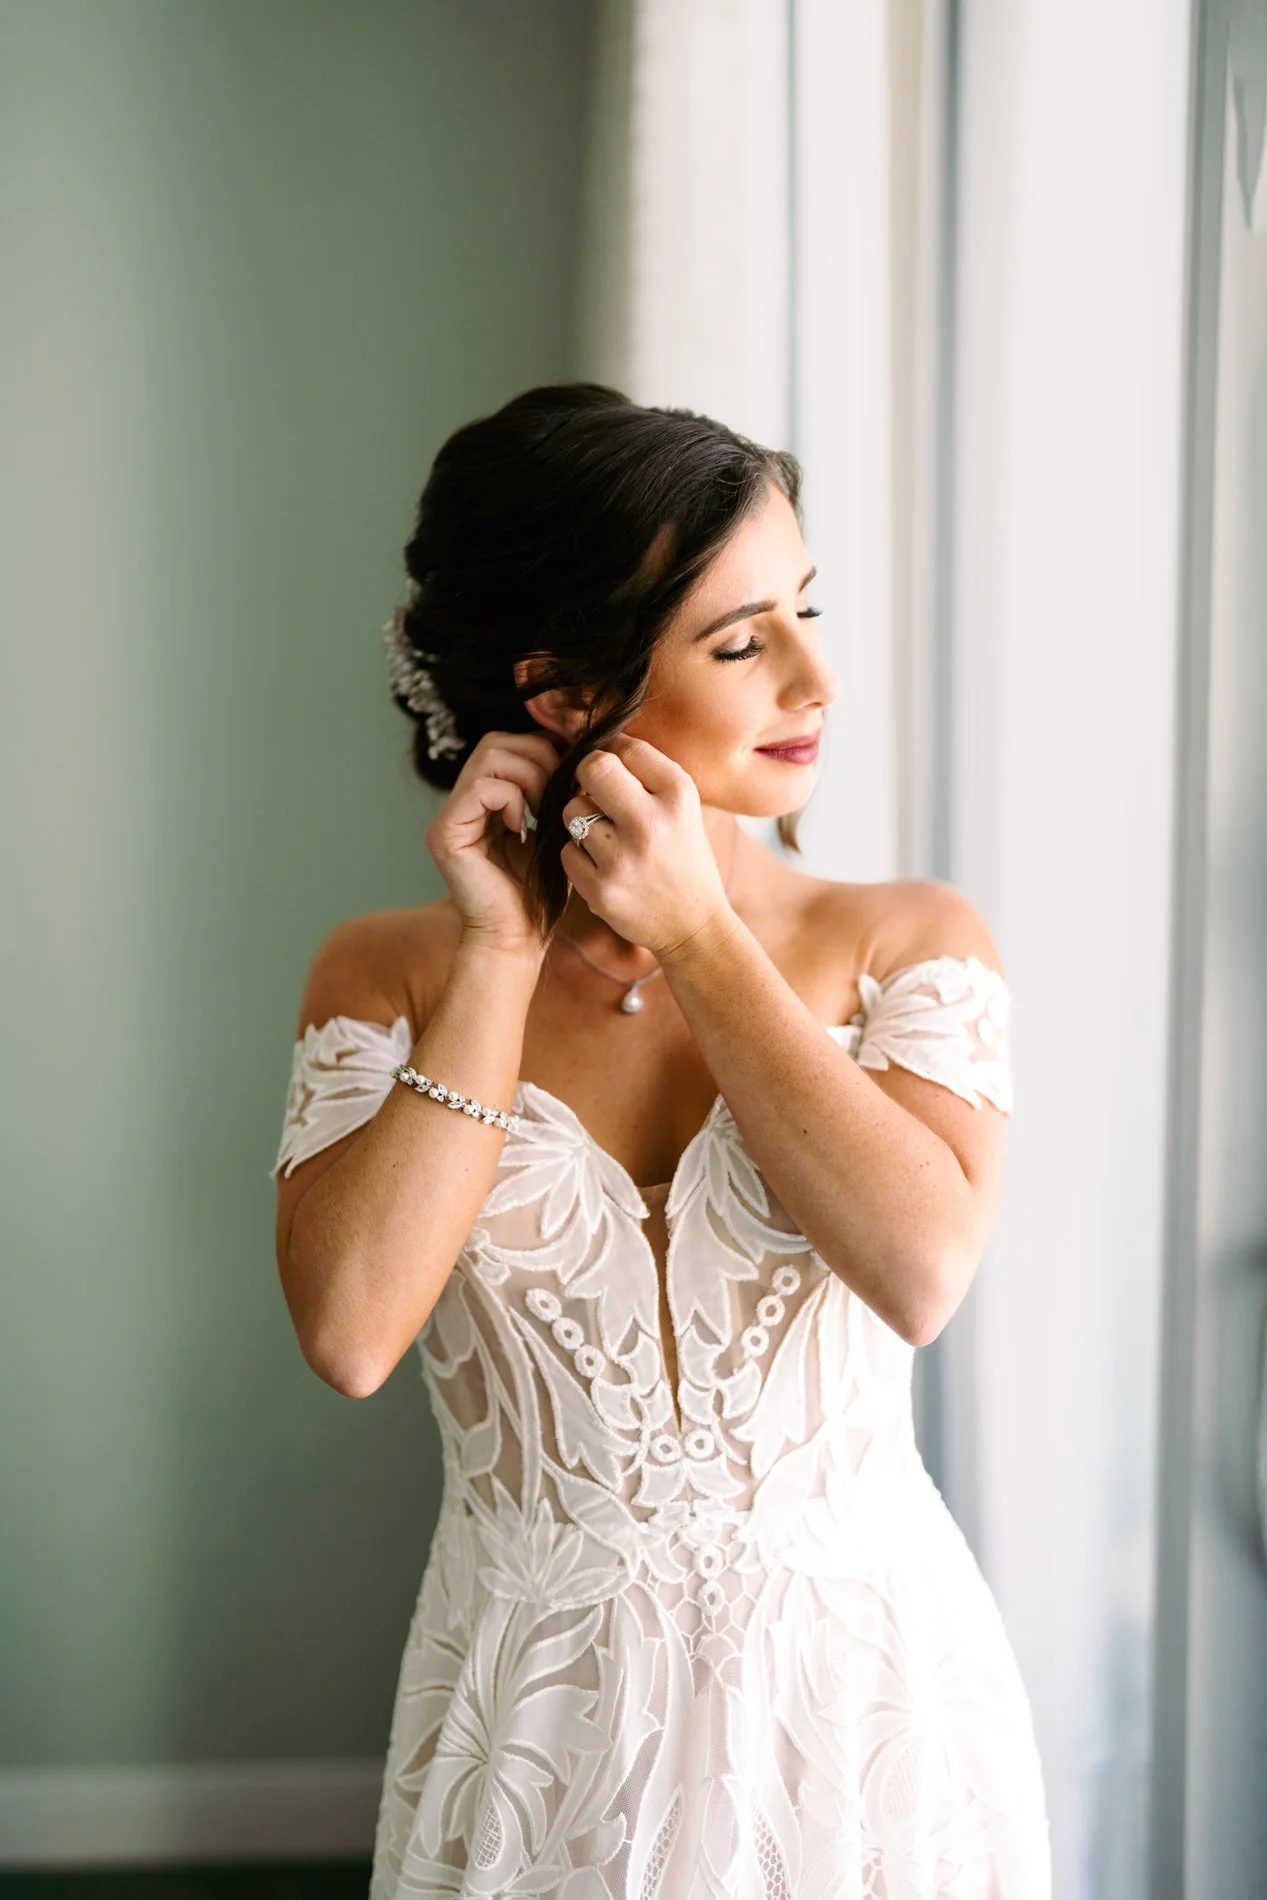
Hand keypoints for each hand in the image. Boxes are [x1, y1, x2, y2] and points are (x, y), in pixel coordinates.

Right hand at [425, 729, 562, 958]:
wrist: (520, 939)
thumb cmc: (541, 894)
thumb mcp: (554, 832)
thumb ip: (554, 793)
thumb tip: (573, 750)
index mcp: (483, 802)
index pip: (506, 745)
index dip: (542, 750)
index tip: (568, 779)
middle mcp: (461, 805)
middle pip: (495, 742)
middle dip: (538, 758)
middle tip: (558, 793)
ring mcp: (450, 817)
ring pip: (489, 757)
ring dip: (529, 776)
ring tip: (543, 810)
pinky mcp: (445, 833)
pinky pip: (482, 788)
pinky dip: (512, 798)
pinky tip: (523, 827)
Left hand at [560, 734, 734, 960]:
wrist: (694, 925)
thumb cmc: (683, 856)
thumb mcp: (683, 806)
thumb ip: (645, 772)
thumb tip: (593, 735)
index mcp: (679, 795)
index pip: (625, 747)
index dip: (613, 756)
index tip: (618, 773)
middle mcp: (652, 823)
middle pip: (592, 767)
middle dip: (587, 776)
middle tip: (595, 793)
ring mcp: (624, 858)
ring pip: (572, 810)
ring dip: (582, 820)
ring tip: (606, 838)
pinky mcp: (601, 889)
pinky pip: (566, 851)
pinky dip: (579, 856)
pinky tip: (603, 867)